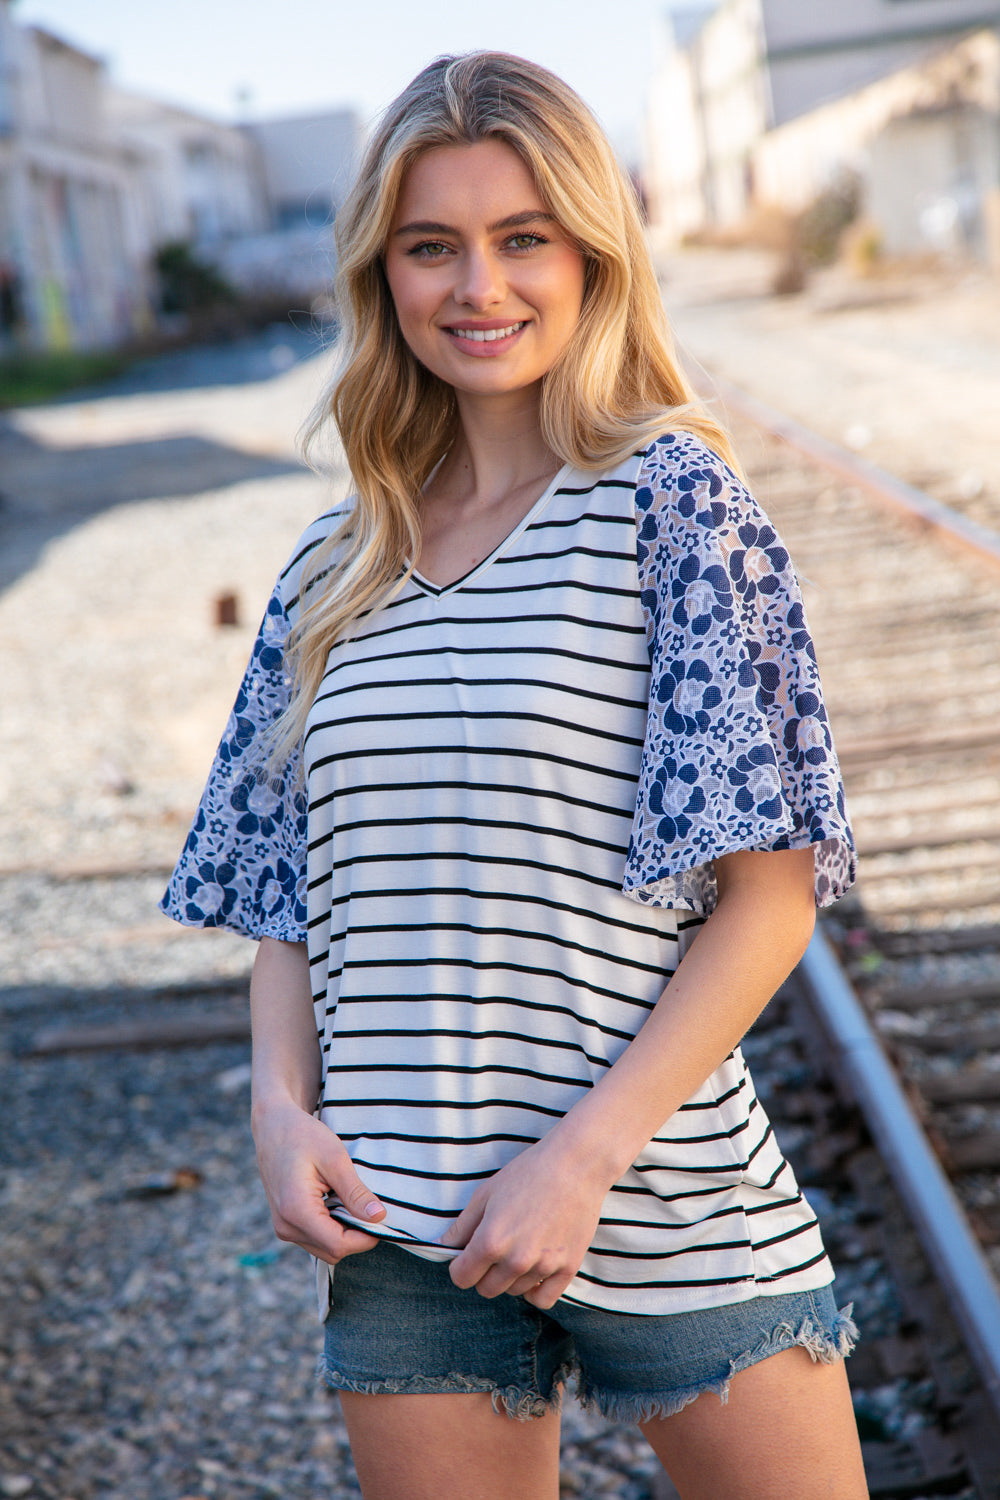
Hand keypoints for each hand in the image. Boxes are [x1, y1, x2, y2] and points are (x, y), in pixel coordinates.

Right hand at [252, 1099, 386, 1265]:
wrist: (274, 1126)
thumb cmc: (303, 1136)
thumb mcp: (335, 1158)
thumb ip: (355, 1192)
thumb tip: (378, 1217)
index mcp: (296, 1210)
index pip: (338, 1244)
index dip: (365, 1238)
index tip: (382, 1219)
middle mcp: (286, 1226)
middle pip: (333, 1251)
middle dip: (357, 1237)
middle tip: (371, 1208)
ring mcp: (283, 1227)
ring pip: (325, 1248)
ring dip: (345, 1232)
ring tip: (353, 1201)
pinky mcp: (286, 1223)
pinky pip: (315, 1238)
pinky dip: (332, 1228)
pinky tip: (339, 1202)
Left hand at [438, 1135, 609, 1308]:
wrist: (575, 1165)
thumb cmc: (528, 1173)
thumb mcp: (486, 1193)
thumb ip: (462, 1226)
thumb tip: (443, 1246)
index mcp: (491, 1241)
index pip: (462, 1278)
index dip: (461, 1266)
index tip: (467, 1256)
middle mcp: (516, 1260)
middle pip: (487, 1289)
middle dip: (485, 1273)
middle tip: (496, 1249)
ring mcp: (543, 1266)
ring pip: (514, 1291)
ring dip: (511, 1277)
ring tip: (520, 1248)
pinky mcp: (568, 1268)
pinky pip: (543, 1299)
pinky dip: (534, 1291)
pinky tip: (534, 1272)